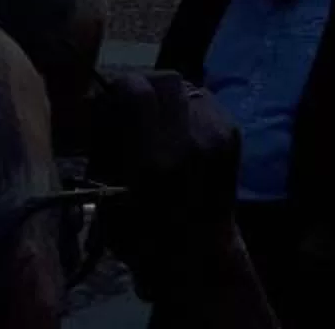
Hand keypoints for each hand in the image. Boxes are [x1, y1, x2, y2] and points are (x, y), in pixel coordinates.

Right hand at [89, 69, 248, 300]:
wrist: (197, 255)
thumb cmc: (141, 236)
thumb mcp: (107, 194)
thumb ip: (106, 145)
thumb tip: (100, 103)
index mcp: (154, 160)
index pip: (137, 91)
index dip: (119, 86)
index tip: (108, 95)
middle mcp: (190, 141)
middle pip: (167, 79)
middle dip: (144, 84)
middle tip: (131, 99)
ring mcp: (217, 135)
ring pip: (189, 86)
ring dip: (167, 95)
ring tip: (155, 114)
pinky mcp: (233, 134)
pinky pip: (205, 103)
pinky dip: (187, 108)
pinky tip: (178, 128)